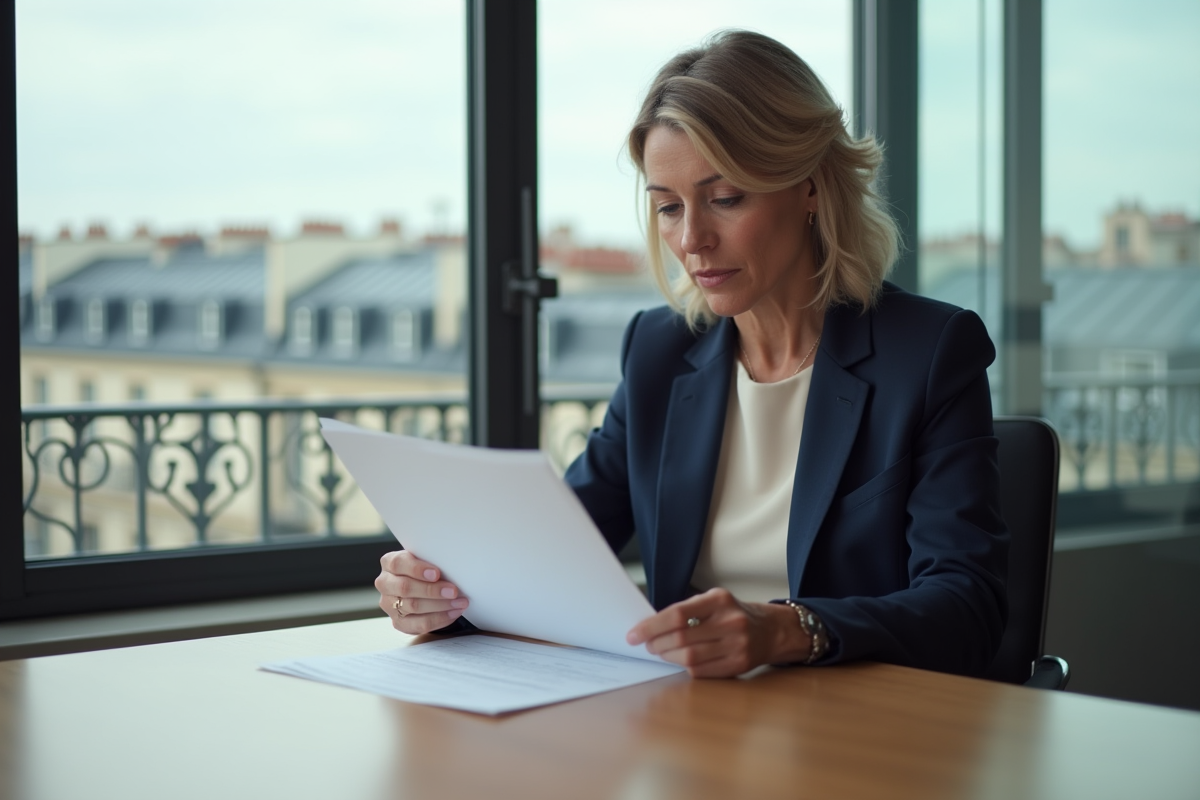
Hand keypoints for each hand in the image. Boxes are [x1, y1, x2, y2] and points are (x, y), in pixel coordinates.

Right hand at [375, 550, 468, 634]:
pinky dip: (440, 619)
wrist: (420, 586)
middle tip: (453, 591)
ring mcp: (389, 604)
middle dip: (432, 590)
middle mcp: (385, 583)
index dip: (417, 569)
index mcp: (389, 562)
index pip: (398, 563)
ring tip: (459, 602)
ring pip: (413, 606)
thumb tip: (452, 567)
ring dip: (440, 605)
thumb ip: (431, 561)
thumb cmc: (424, 570)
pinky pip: (419, 624)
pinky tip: (453, 613)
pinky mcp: (398, 622)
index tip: (436, 573)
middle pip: (405, 587)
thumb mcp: (425, 560)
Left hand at [625, 588, 808, 676]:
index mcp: (720, 600)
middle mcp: (731, 622)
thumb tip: (650, 626)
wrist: (771, 631)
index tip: (634, 634)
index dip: (652, 626)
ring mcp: (737, 645)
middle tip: (646, 644)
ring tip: (660, 652)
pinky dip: (685, 667)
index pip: (677, 614)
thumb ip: (686, 610)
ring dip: (668, 657)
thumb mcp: (713, 601)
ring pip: (689, 658)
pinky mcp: (739, 665)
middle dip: (657, 643)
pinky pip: (701, 671)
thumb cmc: (733, 614)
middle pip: (681, 638)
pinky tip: (680, 661)